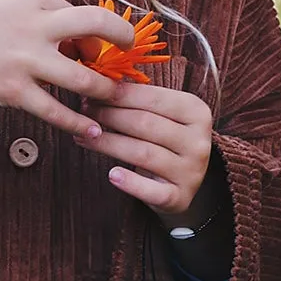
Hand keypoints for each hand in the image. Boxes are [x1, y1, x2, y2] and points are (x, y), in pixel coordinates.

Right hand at [0, 0, 136, 154]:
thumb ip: (30, 3)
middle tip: (131, 57)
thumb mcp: (0, 5)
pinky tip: (93, 131)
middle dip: (122, 40)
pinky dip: (79, 123)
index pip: (81, 13)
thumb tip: (59, 8)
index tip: (103, 50)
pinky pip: (56, 110)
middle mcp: (34, 25)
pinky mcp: (12, 91)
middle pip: (96, 26)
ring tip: (115, 100)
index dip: (99, 34)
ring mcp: (24, 59)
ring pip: (83, 77)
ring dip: (106, 91)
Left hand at [78, 80, 215, 222]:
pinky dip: (130, 183)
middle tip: (83, 112)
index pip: (154, 98)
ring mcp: (191, 171)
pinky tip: (111, 174)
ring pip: (143, 153)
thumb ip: (139, 101)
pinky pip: (151, 190)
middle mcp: (199, 140)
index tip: (92, 91)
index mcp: (197, 112)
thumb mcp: (161, 117)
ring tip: (82, 138)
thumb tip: (99, 83)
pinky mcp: (179, 197)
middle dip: (110, 116)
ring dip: (108, 144)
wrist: (182, 184)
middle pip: (145, 124)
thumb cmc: (164, 142)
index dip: (119, 95)